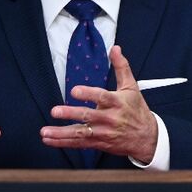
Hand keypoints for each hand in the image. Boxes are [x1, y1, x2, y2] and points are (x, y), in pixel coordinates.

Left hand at [40, 45, 157, 163]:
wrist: (147, 138)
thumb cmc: (137, 110)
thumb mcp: (132, 87)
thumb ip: (121, 67)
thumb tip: (115, 48)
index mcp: (117, 103)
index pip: (102, 97)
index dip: (88, 94)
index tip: (74, 90)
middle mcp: (109, 119)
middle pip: (88, 116)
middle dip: (70, 114)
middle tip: (55, 111)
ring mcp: (103, 133)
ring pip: (81, 133)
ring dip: (61, 133)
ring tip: (45, 131)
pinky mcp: (99, 143)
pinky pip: (79, 144)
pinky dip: (63, 142)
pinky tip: (49, 140)